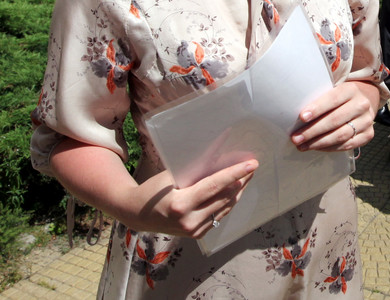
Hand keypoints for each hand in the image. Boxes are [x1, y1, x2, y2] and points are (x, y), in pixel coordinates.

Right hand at [128, 161, 256, 238]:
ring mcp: (195, 231)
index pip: (215, 186)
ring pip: (225, 207)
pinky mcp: (198, 234)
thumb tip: (220, 155)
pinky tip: (234, 189)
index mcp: (181, 205)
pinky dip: (228, 201)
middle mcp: (190, 221)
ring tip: (246, 175)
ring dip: (238, 190)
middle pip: (224, 197)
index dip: (235, 173)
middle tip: (252, 165)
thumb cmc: (153, 190)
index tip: (252, 164)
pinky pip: (219, 215)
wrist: (137, 215)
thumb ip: (196, 168)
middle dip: (241, 180)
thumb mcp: (171, 175)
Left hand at [291, 81, 378, 152]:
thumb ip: (320, 96)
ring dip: (319, 142)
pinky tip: (316, 148)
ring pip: (341, 135)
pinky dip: (330, 148)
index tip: (301, 117)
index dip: (317, 109)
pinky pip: (347, 145)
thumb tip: (295, 111)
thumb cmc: (341, 96)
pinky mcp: (368, 134)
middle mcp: (361, 105)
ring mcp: (366, 121)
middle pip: (335, 120)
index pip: (333, 99)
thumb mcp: (334, 88)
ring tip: (302, 145)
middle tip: (296, 138)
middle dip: (313, 131)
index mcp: (351, 90)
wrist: (366, 99)